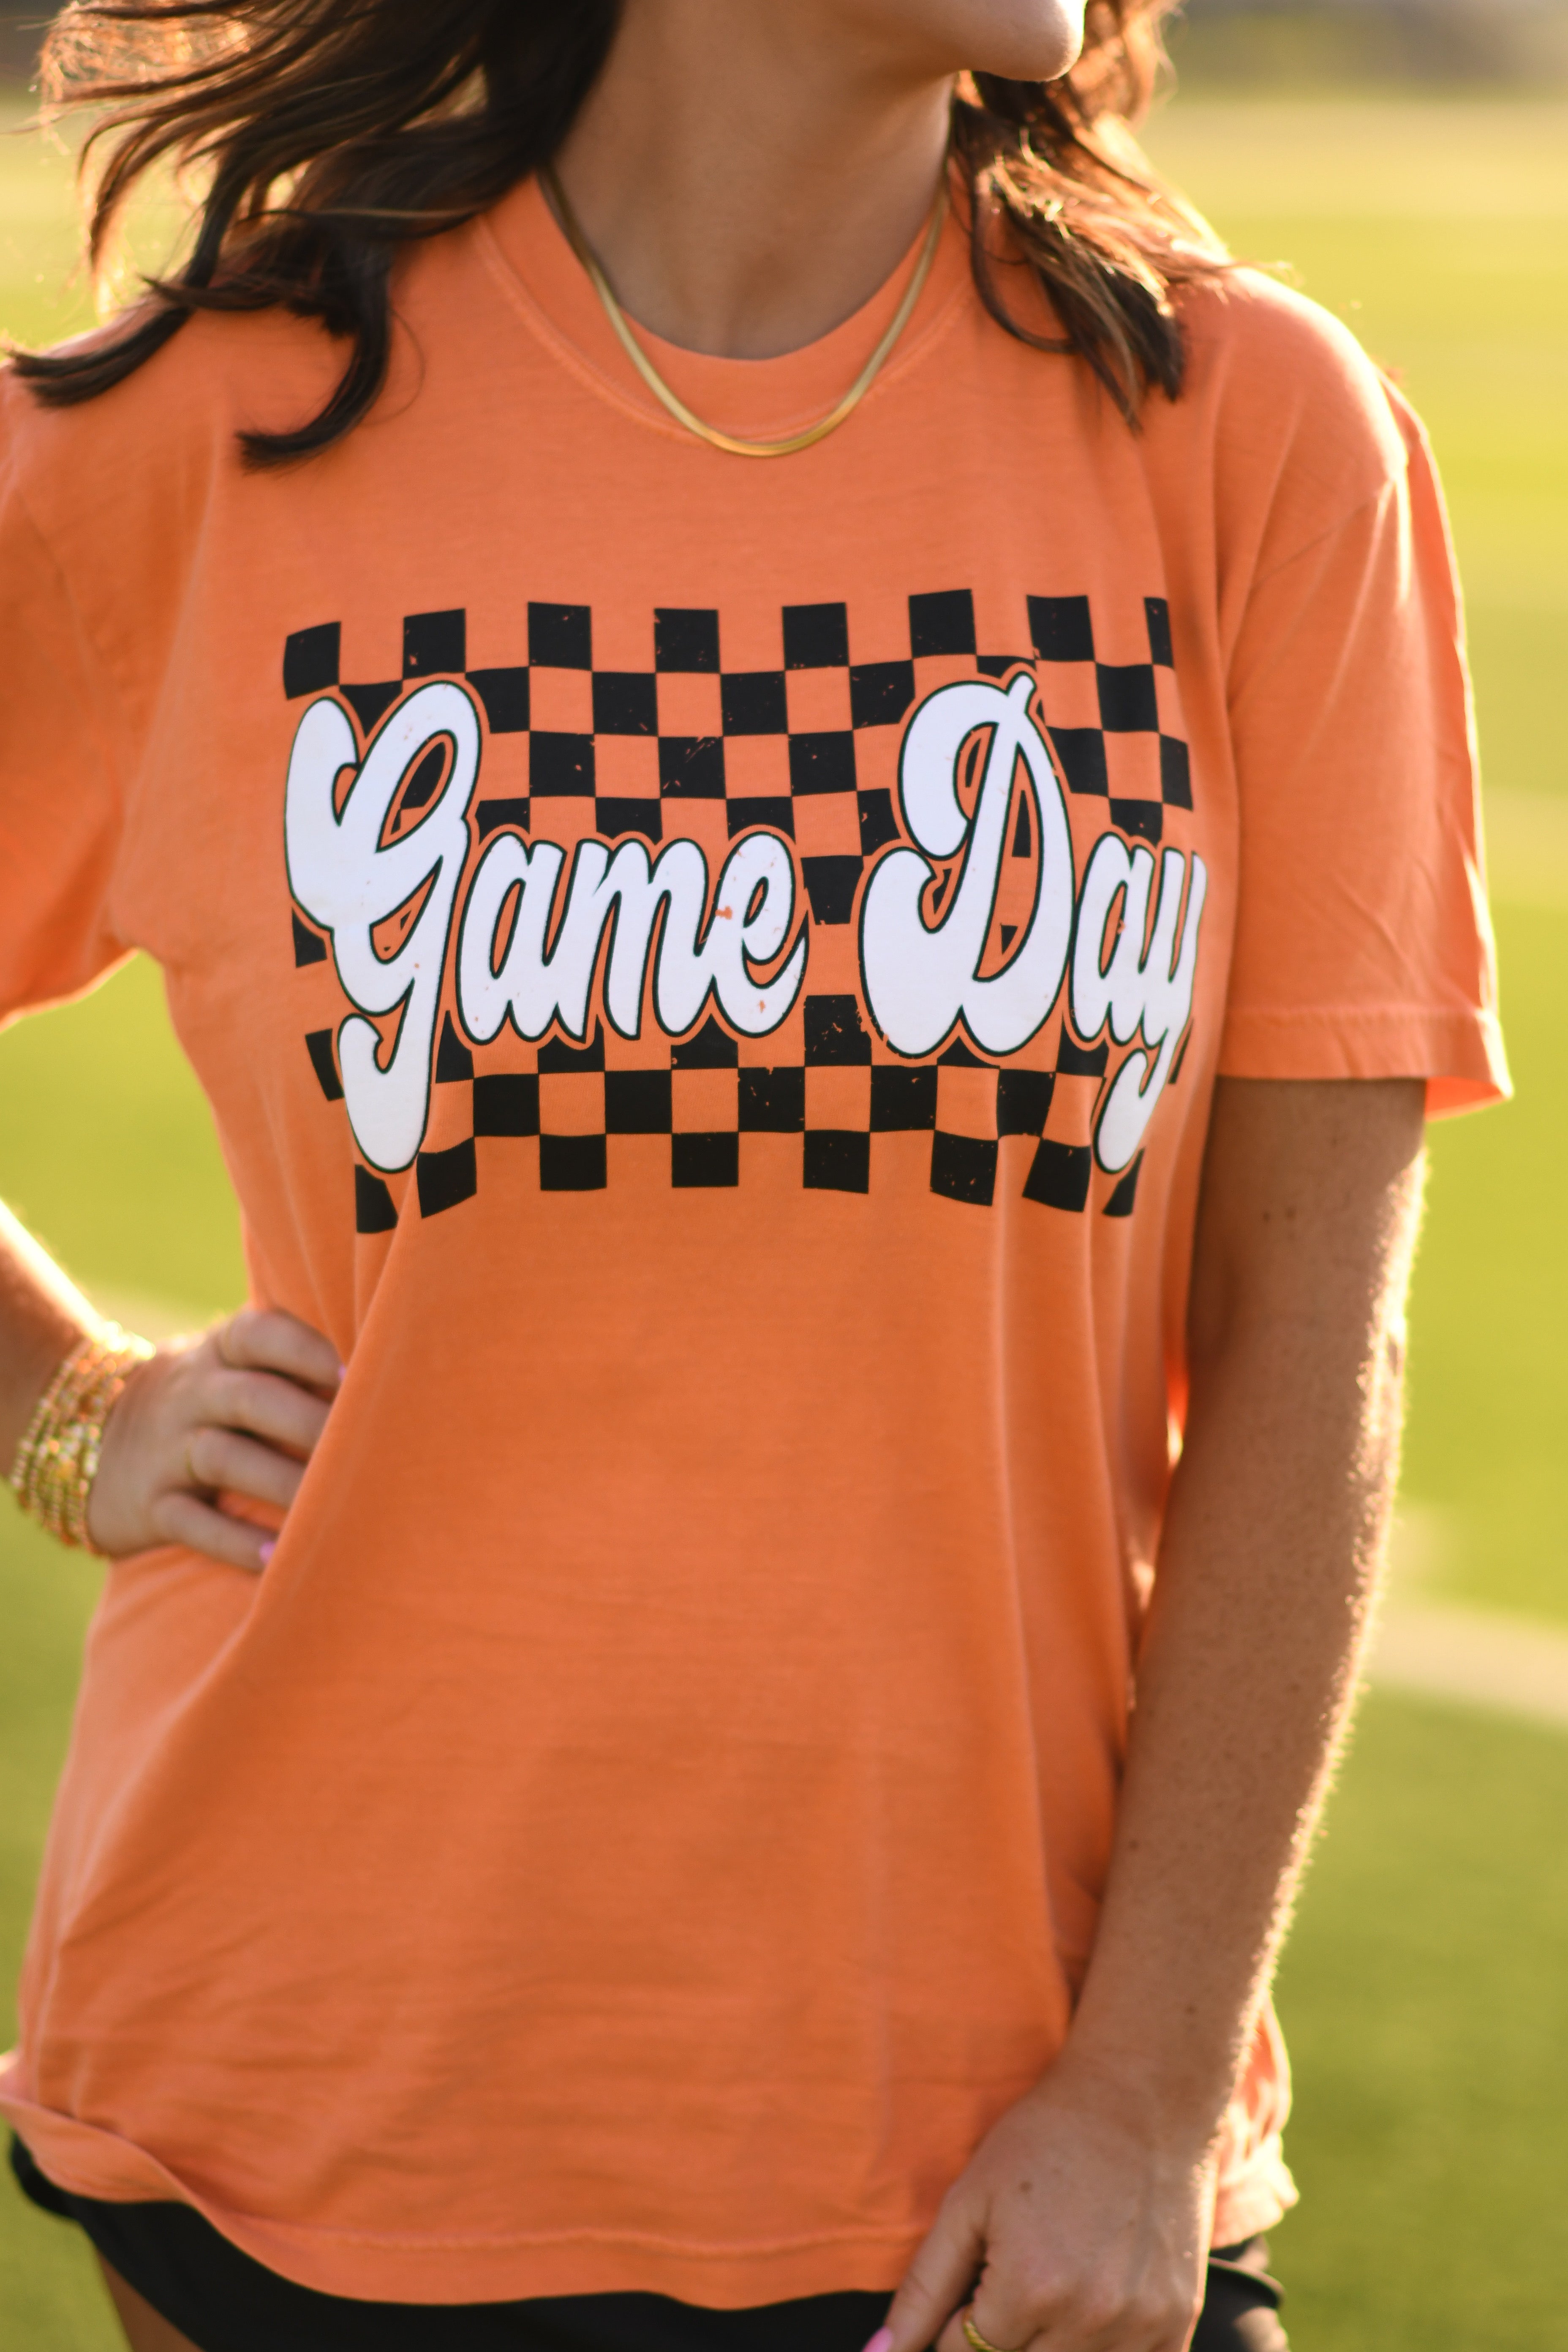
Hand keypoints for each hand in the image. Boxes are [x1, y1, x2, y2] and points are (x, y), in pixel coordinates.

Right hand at [87, 1308, 341, 1570]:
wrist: (79, 1435)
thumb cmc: (202, 1401)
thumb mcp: (227, 1366)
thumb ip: (288, 1366)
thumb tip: (392, 1382)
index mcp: (219, 1352)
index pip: (259, 1332)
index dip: (306, 1349)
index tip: (353, 1377)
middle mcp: (191, 1393)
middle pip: (251, 1397)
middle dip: (309, 1423)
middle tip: (364, 1451)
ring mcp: (164, 1449)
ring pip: (223, 1458)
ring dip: (281, 1483)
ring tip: (329, 1508)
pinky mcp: (147, 1504)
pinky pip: (189, 1521)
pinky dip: (232, 1541)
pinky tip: (276, 1557)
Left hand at [877, 2057, 1215, 2351]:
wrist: (1141, 2103)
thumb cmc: (1044, 2141)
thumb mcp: (969, 2201)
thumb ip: (923, 2287)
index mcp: (1030, 2285)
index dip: (953, 2330)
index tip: (967, 2297)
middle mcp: (1088, 2318)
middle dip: (997, 2337)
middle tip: (1007, 2286)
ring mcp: (1141, 2326)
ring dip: (1046, 2343)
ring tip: (1050, 2281)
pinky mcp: (1177, 2325)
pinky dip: (1098, 2349)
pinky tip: (1091, 2302)